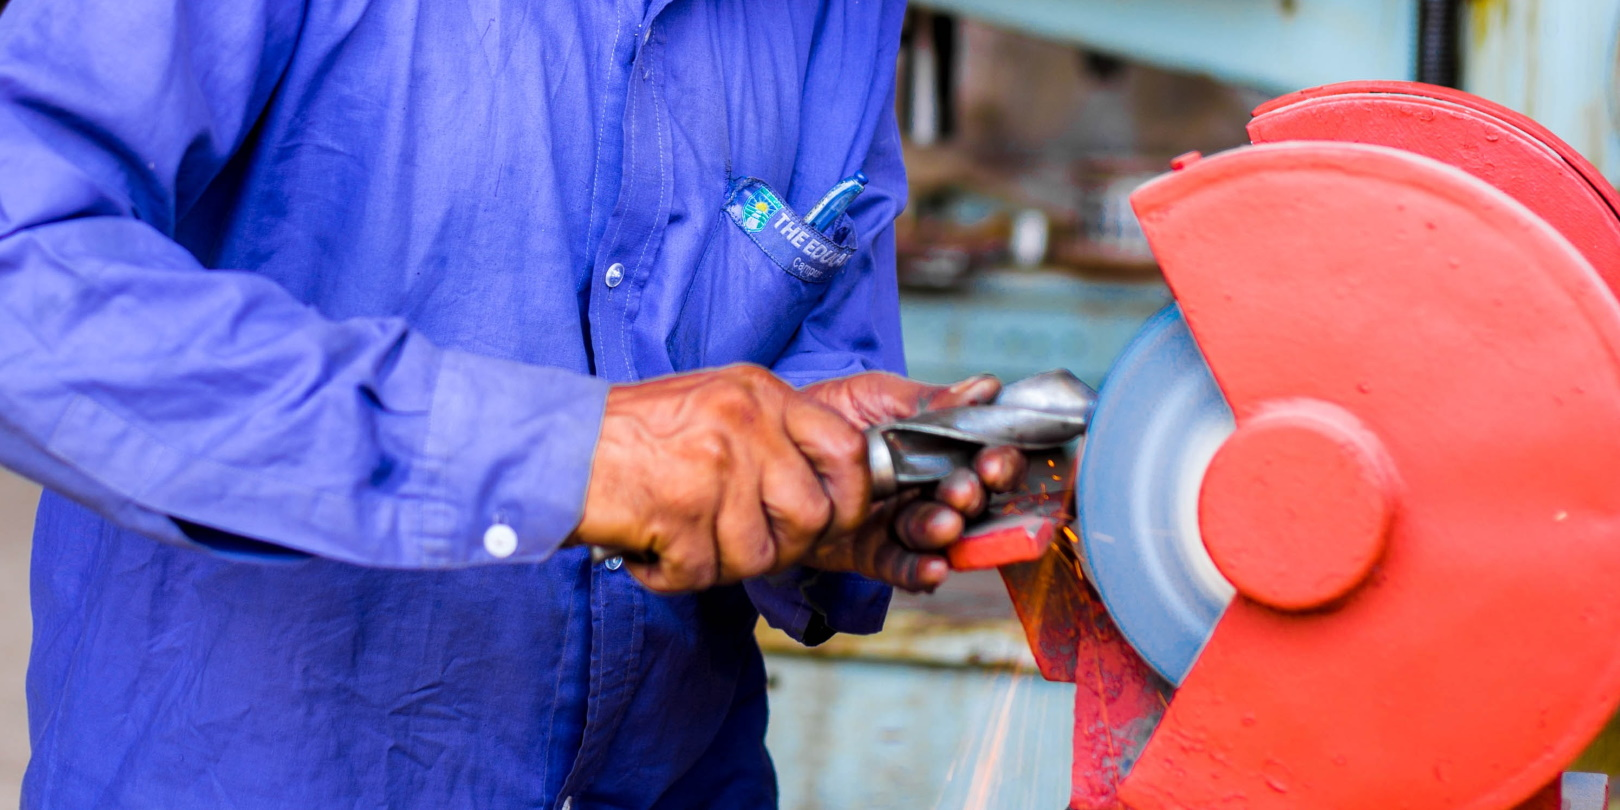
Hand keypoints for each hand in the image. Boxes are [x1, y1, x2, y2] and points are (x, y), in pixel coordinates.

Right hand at [570, 365, 868, 592]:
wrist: (553, 448)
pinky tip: (652, 551)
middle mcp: (744, 423)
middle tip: (741, 544)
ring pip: (761, 554)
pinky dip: (674, 577)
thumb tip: (830, 491)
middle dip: (784, 547)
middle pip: (813, 515)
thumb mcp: (716, 405)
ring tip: (684, 541)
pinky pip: (703, 574)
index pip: (848, 448)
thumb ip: (772, 437)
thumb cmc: (632, 436)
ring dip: (722, 565)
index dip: (852, 497)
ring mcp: (714, 466)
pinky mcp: (680, 511)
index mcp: (760, 394)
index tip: (832, 518)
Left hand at [799, 372, 1027, 591]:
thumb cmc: (831, 411)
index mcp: (941, 450)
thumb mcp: (878, 395)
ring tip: (943, 524)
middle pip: (969, 502)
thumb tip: (986, 388)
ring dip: (945, 532)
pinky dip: (920, 571)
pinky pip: (901, 568)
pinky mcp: (871, 553)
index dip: (999, 463)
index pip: (985, 460)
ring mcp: (900, 524)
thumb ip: (929, 400)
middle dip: (971, 498)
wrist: (772, 439)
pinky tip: (933, 568)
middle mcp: (929, 490)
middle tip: (963, 491)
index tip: (993, 462)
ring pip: (937, 536)